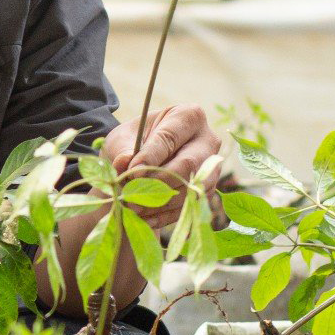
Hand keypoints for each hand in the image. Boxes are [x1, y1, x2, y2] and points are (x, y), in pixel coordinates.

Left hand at [105, 103, 220, 228]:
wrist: (143, 158)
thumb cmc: (135, 141)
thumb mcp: (123, 138)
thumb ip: (123, 149)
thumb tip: (124, 163)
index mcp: (189, 116)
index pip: (170, 137)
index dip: (151, 156)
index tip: (133, 171)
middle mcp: (208, 140)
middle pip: (188, 165)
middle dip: (158, 182)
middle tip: (132, 194)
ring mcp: (211, 167)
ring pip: (192, 188)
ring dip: (162, 202)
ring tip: (134, 206)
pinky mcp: (207, 190)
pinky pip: (191, 205)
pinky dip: (166, 216)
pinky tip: (145, 219)